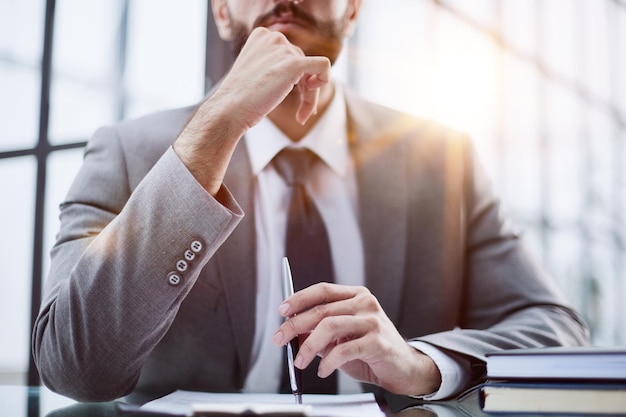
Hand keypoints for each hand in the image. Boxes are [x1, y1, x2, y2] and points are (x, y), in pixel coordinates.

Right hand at [173, 27, 330, 193]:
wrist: (229, 109)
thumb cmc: (240, 99)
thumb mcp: (256, 73)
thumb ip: (275, 67)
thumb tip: (303, 75)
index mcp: (262, 36)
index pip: (290, 54)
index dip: (294, 77)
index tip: (289, 96)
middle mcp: (274, 38)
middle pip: (303, 62)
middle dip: (304, 88)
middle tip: (300, 113)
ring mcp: (283, 49)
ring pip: (313, 70)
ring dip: (310, 95)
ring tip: (301, 115)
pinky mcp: (294, 63)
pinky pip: (323, 66)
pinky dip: (325, 80)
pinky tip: (312, 103)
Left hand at [272, 283, 441, 395]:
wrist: (403, 369)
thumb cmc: (371, 352)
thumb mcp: (341, 339)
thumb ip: (320, 333)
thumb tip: (293, 333)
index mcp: (356, 296)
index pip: (323, 290)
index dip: (300, 298)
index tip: (283, 310)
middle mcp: (365, 304)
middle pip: (322, 310)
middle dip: (295, 325)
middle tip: (280, 338)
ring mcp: (373, 321)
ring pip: (330, 327)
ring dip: (309, 346)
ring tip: (300, 360)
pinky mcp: (377, 341)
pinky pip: (344, 350)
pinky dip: (328, 362)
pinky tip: (323, 370)